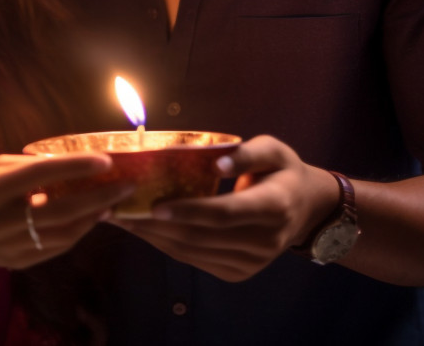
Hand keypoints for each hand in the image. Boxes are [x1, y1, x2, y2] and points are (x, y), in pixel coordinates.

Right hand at [0, 152, 132, 272]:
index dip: (75, 167)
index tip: (104, 160)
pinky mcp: (15, 262)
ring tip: (113, 203)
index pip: (41, 175)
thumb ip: (21, 165)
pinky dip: (76, 234)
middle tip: (125, 185)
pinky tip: (90, 220)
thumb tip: (60, 163)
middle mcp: (3, 220)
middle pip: (61, 210)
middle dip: (98, 197)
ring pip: (63, 235)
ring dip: (93, 218)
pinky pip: (54, 249)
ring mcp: (10, 246)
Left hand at [111, 135, 338, 281]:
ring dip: (153, 237)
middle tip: (118, 208)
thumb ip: (247, 154)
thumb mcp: (274, 150)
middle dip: (155, 225)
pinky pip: (194, 260)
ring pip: (192, 252)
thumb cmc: (282, 171)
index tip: (154, 205)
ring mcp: (251, 262)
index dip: (189, 211)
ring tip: (120, 218)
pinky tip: (143, 230)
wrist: (305, 210)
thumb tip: (218, 162)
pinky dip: (166, 245)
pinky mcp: (238, 273)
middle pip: (201, 236)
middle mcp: (264, 241)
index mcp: (274, 207)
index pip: (225, 213)